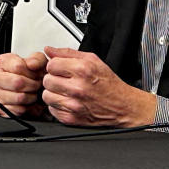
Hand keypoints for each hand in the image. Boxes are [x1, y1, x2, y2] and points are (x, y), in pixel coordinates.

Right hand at [0, 52, 47, 117]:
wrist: (27, 85)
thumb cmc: (30, 72)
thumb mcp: (37, 60)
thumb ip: (37, 60)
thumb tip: (32, 65)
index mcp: (2, 62)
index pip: (18, 67)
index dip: (32, 72)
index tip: (37, 74)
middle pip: (18, 83)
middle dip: (33, 85)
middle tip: (38, 85)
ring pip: (19, 98)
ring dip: (32, 97)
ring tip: (34, 93)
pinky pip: (17, 111)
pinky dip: (28, 108)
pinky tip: (29, 102)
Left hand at [41, 46, 156, 127]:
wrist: (122, 106)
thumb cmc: (108, 84)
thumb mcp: (93, 60)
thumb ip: (68, 53)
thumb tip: (49, 50)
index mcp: (82, 70)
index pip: (51, 64)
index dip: (55, 66)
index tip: (61, 69)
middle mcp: (77, 88)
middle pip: (47, 80)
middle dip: (54, 79)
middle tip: (64, 80)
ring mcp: (74, 105)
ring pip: (46, 96)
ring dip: (54, 93)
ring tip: (66, 91)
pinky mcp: (71, 119)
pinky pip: (52, 110)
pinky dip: (58, 106)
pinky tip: (68, 101)